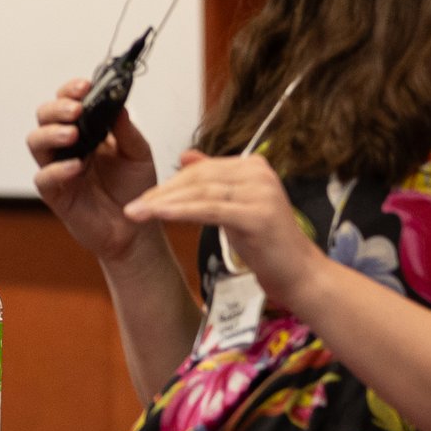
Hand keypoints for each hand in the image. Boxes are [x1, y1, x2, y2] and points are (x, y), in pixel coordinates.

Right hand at [26, 78, 171, 267]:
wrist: (135, 228)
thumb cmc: (133, 189)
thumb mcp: (138, 153)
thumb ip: (126, 130)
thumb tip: (117, 103)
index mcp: (86, 130)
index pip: (68, 102)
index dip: (71, 91)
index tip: (85, 86)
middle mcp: (67, 146)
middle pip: (44, 116)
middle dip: (57, 108)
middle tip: (76, 109)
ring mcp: (57, 168)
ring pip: (36, 142)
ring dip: (51, 133)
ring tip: (72, 134)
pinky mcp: (55, 194)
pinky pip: (44, 178)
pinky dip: (57, 170)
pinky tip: (76, 167)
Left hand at [128, 152, 323, 308]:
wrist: (298, 273)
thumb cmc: (265, 243)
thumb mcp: (235, 206)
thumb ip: (213, 180)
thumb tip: (185, 156)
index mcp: (253, 166)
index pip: (202, 170)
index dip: (169, 183)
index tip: (142, 198)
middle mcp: (259, 173)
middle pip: (199, 178)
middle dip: (162, 192)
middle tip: (132, 206)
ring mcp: (261, 193)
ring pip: (201, 192)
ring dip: (165, 203)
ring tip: (136, 213)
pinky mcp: (257, 215)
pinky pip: (211, 210)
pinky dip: (182, 212)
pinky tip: (159, 215)